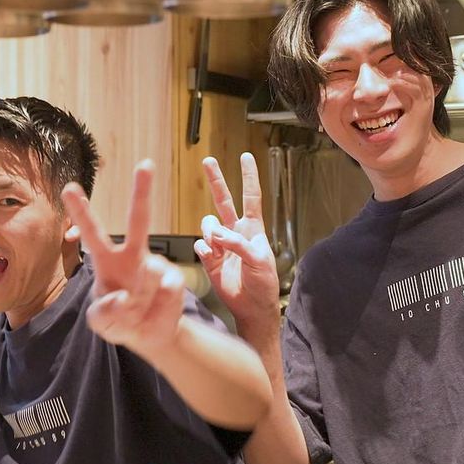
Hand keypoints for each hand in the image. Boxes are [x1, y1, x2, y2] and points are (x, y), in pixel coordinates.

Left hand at [61, 160, 184, 356]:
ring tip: (137, 312)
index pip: (92, 233)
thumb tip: (125, 298)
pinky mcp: (174, 279)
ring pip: (149, 272)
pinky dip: (155, 306)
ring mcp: (156, 266)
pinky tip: (153, 310)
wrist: (152, 335)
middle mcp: (133, 256)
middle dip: (143, 192)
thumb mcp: (102, 322)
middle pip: (138, 220)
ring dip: (139, 298)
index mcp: (107, 261)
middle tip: (146, 164)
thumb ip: (104, 313)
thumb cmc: (122, 321)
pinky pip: (164, 291)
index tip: (69, 187)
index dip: (81, 212)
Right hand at [195, 153, 279, 340]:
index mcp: (253, 229)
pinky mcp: (209, 258)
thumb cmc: (263, 284)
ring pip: (207, 224)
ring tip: (218, 248)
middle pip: (223, 200)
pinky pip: (200, 245)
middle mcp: (235, 232)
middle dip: (216, 180)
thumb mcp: (259, 261)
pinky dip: (204, 249)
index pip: (251, 196)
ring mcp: (221, 244)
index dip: (249, 176)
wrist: (252, 307)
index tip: (246, 157)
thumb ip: (238, 244)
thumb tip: (216, 233)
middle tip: (208, 161)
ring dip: (211, 233)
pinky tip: (212, 257)